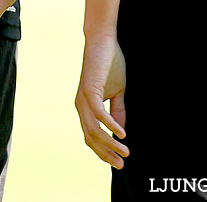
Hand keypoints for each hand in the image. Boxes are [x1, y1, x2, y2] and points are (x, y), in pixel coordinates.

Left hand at [76, 34, 128, 168]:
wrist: (103, 41)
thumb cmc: (110, 64)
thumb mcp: (117, 92)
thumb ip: (118, 111)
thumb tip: (121, 132)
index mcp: (86, 107)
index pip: (91, 137)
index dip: (103, 151)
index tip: (118, 162)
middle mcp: (81, 106)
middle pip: (90, 138)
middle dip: (106, 154)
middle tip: (122, 165)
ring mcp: (83, 98)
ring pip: (94, 130)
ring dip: (110, 143)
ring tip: (125, 152)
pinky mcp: (89, 90)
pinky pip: (99, 114)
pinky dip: (110, 125)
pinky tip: (122, 134)